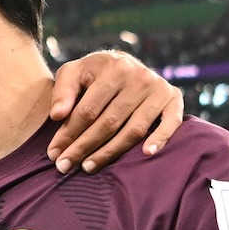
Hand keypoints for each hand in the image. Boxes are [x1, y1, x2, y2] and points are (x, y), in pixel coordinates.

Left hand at [46, 50, 183, 173]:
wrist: (124, 62)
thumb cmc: (93, 73)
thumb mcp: (74, 72)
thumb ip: (63, 91)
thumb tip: (57, 116)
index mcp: (113, 69)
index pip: (88, 109)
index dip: (69, 133)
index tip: (54, 153)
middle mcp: (138, 77)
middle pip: (109, 122)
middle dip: (84, 147)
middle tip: (65, 166)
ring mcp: (158, 89)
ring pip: (133, 130)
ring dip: (110, 152)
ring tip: (88, 167)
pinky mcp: (174, 98)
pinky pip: (171, 122)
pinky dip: (160, 138)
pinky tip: (146, 154)